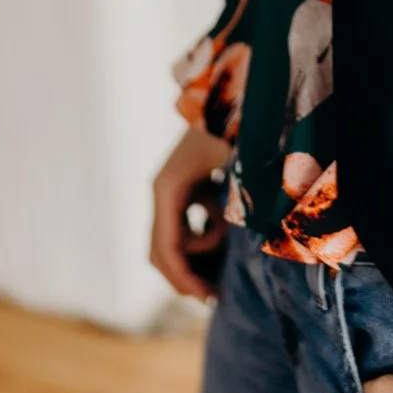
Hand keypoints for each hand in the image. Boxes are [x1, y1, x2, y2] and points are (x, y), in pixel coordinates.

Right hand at [150, 124, 236, 301]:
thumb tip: (230, 245)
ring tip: (217, 279)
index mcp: (167, 189)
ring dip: (192, 259)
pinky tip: (223, 242)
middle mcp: (163, 191)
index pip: (166, 248)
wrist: (231, 94)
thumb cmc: (232, 127)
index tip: (206, 298)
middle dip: (184, 277)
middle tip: (212, 298)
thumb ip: (229, 205)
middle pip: (160, 249)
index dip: (184, 278)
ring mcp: (170, 189)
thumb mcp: (232, 166)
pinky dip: (200, 239)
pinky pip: (184, 223)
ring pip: (170, 239)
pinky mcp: (183, 186)